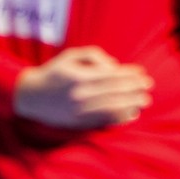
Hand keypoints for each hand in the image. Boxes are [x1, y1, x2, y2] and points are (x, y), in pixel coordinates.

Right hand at [13, 47, 152, 129]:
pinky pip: (103, 121)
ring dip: (131, 104)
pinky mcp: (79, 122)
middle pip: (114, 91)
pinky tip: (131, 114)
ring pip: (111, 107)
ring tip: (145, 100)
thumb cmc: (53, 73)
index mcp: (79, 77)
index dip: (129, 75)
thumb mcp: (69, 56)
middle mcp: (80, 94)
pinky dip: (119, 118)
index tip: (142, 73)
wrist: (30, 97)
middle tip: (148, 86)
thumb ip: (92, 56)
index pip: (111, 76)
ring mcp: (79, 110)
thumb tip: (114, 65)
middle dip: (134, 88)